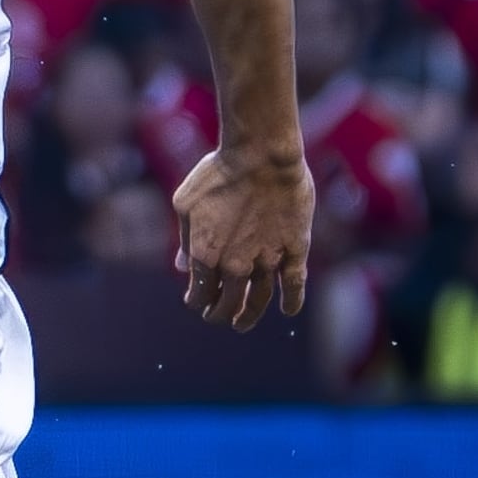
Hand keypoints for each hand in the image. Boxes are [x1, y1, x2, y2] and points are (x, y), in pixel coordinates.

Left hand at [171, 147, 313, 331]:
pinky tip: (289, 310)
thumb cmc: (219, 171)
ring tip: (243, 324)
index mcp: (204, 254)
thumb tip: (183, 267)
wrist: (262, 153)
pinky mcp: (295, 250)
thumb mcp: (186, 202)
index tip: (199, 302)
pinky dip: (292, 302)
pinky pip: (294, 285)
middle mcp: (234, 264)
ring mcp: (266, 260)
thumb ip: (184, 239)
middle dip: (219, 314)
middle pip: (227, 304)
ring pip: (258, 301)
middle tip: (219, 317)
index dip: (197, 301)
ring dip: (249, 316)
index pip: (199, 293)